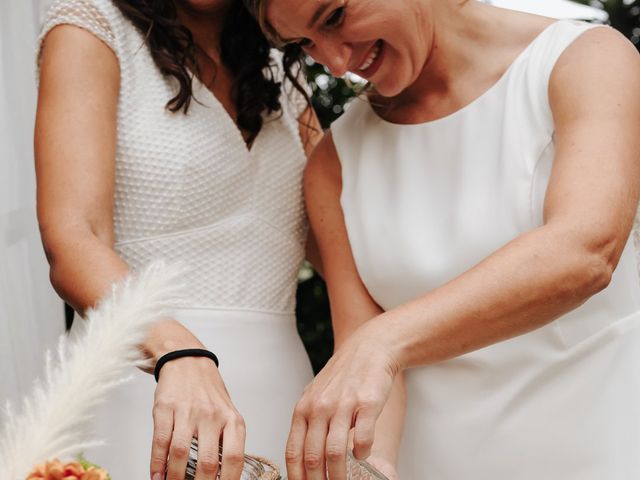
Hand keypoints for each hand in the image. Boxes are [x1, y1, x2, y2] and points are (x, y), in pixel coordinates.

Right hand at [151, 356, 244, 479]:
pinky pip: (161, 441)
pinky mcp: (166, 408)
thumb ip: (227, 442)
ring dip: (174, 478)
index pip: (234, 458)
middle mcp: (212, 416)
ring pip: (181, 454)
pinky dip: (157, 463)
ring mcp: (188, 411)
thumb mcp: (227, 414)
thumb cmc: (209, 393)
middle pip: (206, 462)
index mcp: (232, 420)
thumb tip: (222, 476)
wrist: (188, 361)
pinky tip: (157, 476)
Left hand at [285, 324, 399, 479]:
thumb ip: (308, 423)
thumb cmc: (342, 376)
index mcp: (304, 409)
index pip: (293, 452)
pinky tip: (363, 454)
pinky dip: (362, 453)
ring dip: (339, 475)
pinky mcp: (366, 404)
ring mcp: (342, 405)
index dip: (297, 477)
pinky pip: (362, 439)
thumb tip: (302, 458)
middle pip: (313, 457)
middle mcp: (319, 408)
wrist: (369, 349)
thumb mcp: (315, 396)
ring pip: (335, 453)